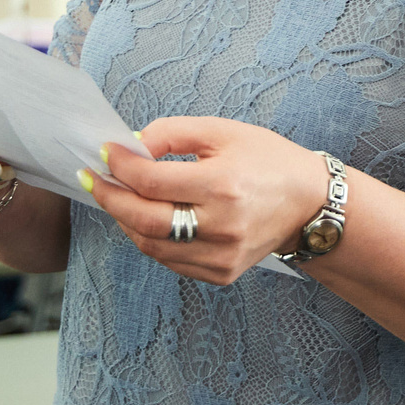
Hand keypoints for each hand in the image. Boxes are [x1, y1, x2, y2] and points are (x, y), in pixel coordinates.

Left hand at [85, 117, 329, 285]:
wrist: (309, 203)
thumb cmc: (267, 161)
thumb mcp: (223, 131)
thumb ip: (172, 132)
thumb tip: (131, 146)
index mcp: (223, 185)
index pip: (152, 181)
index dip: (121, 166)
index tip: (106, 152)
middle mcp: (222, 225)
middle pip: (144, 220)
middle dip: (111, 198)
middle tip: (95, 180)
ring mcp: (222, 255)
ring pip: (151, 246)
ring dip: (127, 221)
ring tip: (119, 198)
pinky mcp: (222, 273)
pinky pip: (170, 261)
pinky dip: (150, 240)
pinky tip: (147, 219)